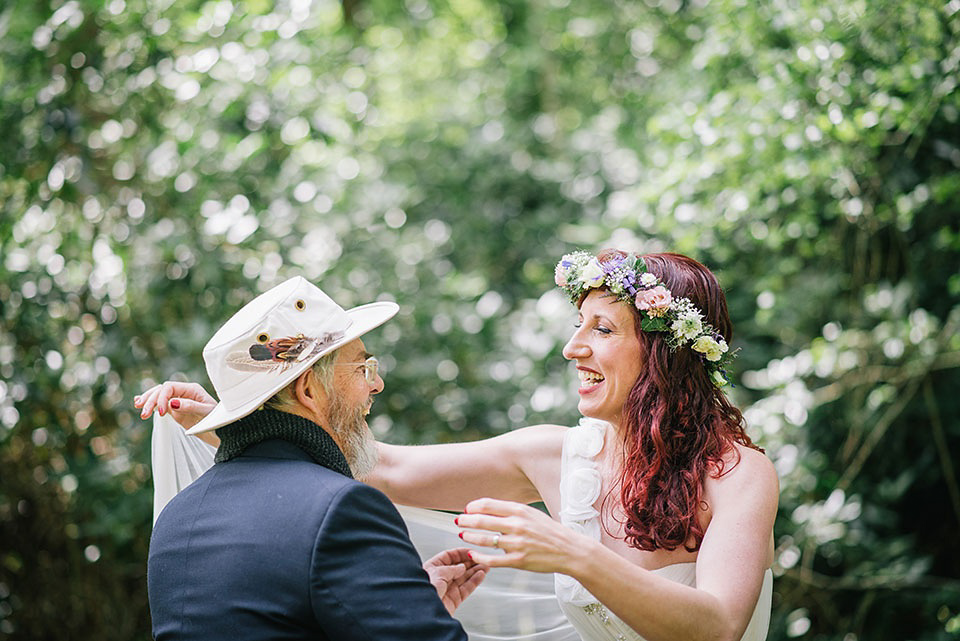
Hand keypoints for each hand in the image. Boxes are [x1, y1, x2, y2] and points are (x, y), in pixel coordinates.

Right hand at [134, 381, 218, 442]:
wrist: (222, 431)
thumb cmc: (217, 420)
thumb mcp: (206, 413)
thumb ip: (190, 406)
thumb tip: (172, 402)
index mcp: (192, 389)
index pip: (170, 387)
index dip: (162, 398)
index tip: (161, 413)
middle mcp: (184, 392)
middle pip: (162, 390)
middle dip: (151, 400)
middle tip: (143, 414)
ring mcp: (179, 400)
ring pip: (158, 395)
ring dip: (148, 400)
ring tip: (138, 407)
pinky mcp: (175, 409)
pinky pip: (160, 403)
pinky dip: (149, 403)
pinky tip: (138, 403)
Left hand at [421, 547, 487, 614]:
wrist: (423, 613)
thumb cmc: (423, 592)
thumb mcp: (438, 573)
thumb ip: (452, 569)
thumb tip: (462, 567)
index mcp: (431, 568)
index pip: (448, 557)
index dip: (460, 553)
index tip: (471, 552)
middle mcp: (439, 579)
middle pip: (458, 568)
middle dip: (470, 563)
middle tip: (482, 559)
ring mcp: (446, 590)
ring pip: (464, 578)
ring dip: (475, 571)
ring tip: (485, 566)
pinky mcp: (453, 601)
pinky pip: (466, 589)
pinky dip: (474, 581)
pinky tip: (481, 575)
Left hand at [456, 497, 591, 573]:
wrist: (570, 550)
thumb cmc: (551, 532)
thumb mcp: (532, 514)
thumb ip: (512, 511)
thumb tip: (489, 509)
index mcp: (520, 511)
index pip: (488, 505)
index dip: (473, 507)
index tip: (467, 509)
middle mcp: (517, 525)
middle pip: (482, 521)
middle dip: (466, 521)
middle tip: (458, 521)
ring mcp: (517, 544)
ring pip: (484, 540)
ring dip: (469, 537)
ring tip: (462, 535)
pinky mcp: (518, 561)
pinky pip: (492, 560)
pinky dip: (479, 557)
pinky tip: (473, 554)